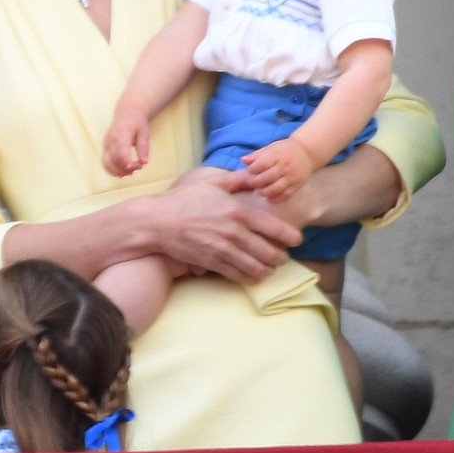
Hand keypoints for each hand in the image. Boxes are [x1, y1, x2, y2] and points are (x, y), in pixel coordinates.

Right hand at [103, 108, 149, 175]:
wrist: (126, 114)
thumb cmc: (137, 124)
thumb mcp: (145, 133)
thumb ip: (144, 148)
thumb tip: (144, 163)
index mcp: (121, 134)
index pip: (121, 150)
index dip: (126, 161)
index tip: (134, 168)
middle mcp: (110, 140)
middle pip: (113, 159)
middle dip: (125, 169)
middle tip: (138, 167)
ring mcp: (105, 144)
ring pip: (107, 163)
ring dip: (118, 172)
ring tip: (131, 172)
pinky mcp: (104, 148)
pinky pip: (105, 162)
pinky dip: (113, 170)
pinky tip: (123, 172)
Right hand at [146, 167, 302, 283]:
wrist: (156, 221)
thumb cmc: (184, 199)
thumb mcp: (211, 182)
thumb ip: (238, 179)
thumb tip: (257, 174)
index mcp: (237, 211)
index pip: (275, 228)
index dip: (291, 236)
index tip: (296, 240)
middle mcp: (234, 232)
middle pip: (270, 253)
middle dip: (281, 257)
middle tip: (282, 256)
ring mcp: (223, 250)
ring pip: (258, 268)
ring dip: (268, 270)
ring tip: (270, 267)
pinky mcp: (212, 263)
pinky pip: (239, 276)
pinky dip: (251, 278)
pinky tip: (253, 275)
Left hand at [241, 137, 317, 202]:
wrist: (307, 153)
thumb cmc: (285, 150)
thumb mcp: (271, 148)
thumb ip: (257, 155)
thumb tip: (243, 160)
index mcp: (278, 155)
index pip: (263, 164)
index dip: (253, 169)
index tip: (250, 171)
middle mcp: (286, 167)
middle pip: (268, 177)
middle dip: (256, 182)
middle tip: (250, 183)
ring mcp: (292, 177)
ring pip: (277, 188)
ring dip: (264, 192)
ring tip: (258, 191)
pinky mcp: (297, 186)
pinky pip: (286, 195)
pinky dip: (276, 199)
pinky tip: (268, 198)